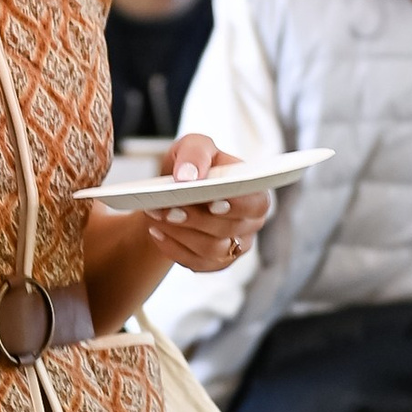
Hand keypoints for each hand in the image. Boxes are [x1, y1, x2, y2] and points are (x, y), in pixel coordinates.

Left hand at [142, 130, 272, 276]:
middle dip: (195, 218)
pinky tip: (156, 231)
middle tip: (167, 207)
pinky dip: (173, 248)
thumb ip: (196, 153)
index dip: (236, 205)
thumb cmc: (192, 167)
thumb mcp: (193, 147)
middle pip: (228, 229)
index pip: (256, 203)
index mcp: (255, 192)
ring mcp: (234, 247)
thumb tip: (188, 177)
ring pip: (211, 249)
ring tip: (156, 215)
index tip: (211, 202)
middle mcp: (250, 223)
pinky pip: (196, 264)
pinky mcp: (214, 263)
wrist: (174, 193)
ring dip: (180, 233)